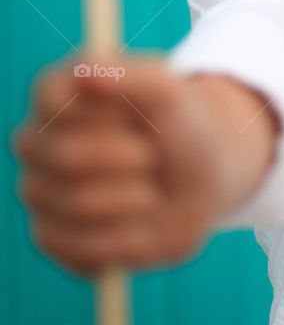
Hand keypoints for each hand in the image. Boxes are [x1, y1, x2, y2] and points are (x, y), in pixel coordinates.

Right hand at [10, 53, 274, 276]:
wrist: (205, 175)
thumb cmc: (183, 123)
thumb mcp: (172, 92)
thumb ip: (133, 77)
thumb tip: (85, 75)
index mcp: (56, 95)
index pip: (56, 103)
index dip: (109, 115)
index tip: (142, 114)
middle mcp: (37, 143)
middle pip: (66, 158)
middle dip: (131, 158)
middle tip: (156, 155)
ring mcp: (40, 193)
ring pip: (79, 206)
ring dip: (137, 198)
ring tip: (153, 188)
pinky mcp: (54, 240)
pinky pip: (83, 250)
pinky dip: (129, 238)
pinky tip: (141, 221)